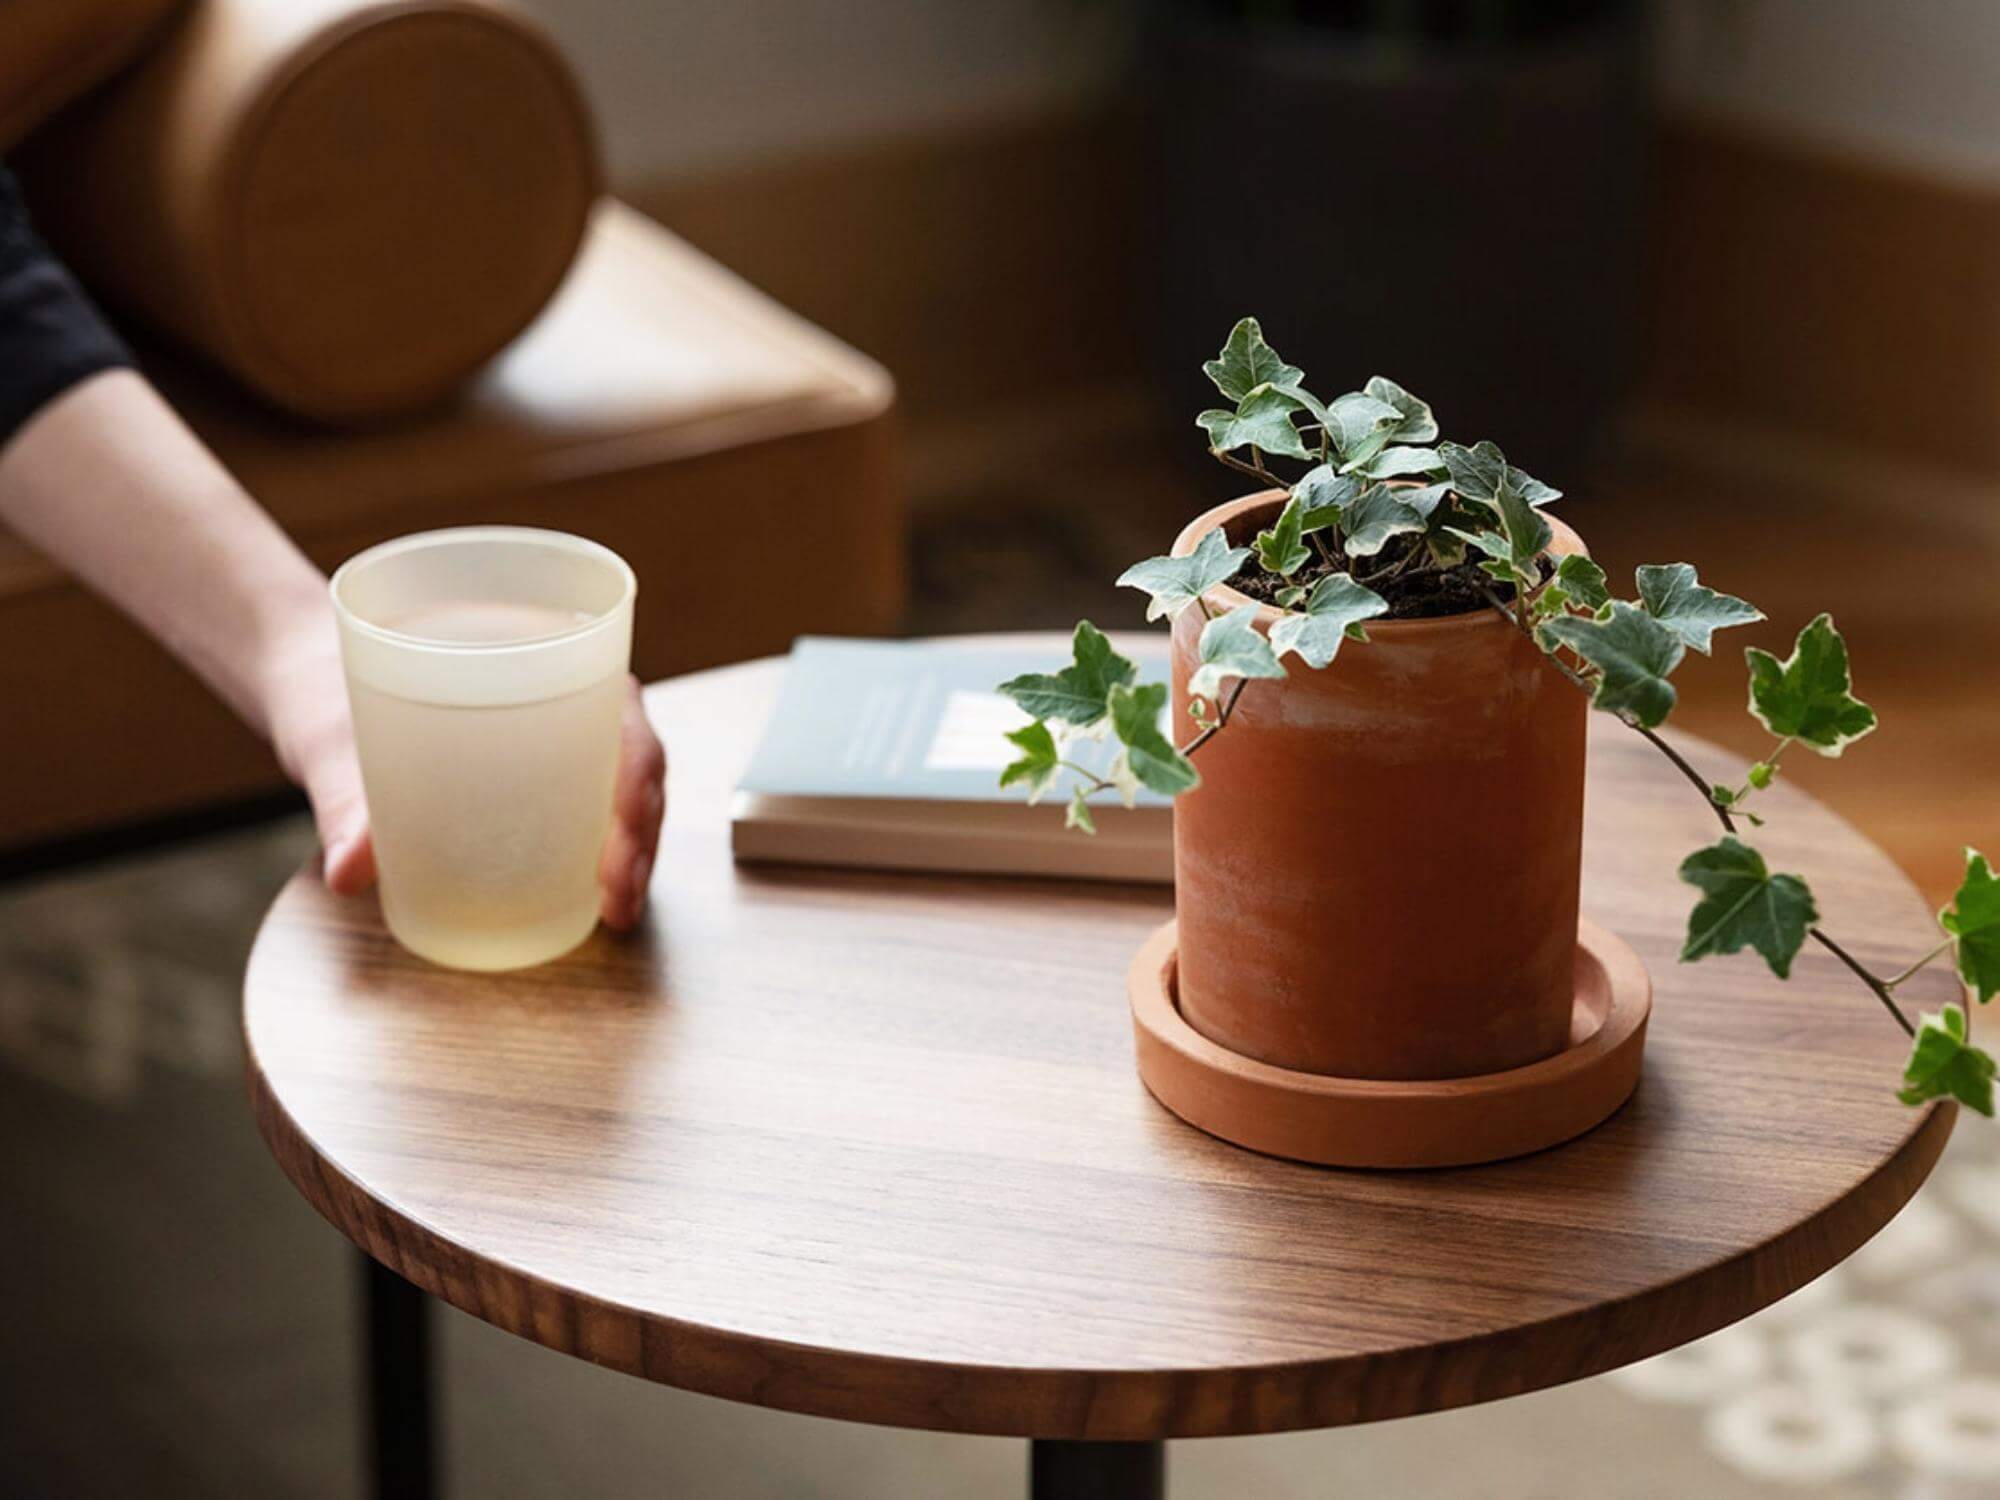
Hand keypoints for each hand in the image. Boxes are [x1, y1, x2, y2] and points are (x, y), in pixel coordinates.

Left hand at [267, 611, 666, 931]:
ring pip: (627, 792)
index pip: (621, 715)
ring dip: (638, 854)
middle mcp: (560, 696)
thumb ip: (344, 799)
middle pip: (637, 764)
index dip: (638, 780)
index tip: (618, 839)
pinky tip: (601, 904)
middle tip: (618, 900)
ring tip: (618, 914)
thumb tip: (349, 872)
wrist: (306, 681)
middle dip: (643, 835)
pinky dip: (610, 857)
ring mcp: (554, 740)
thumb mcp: (332, 738)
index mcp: (536, 657)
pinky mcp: (535, 780)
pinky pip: (593, 812)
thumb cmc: (328, 686)